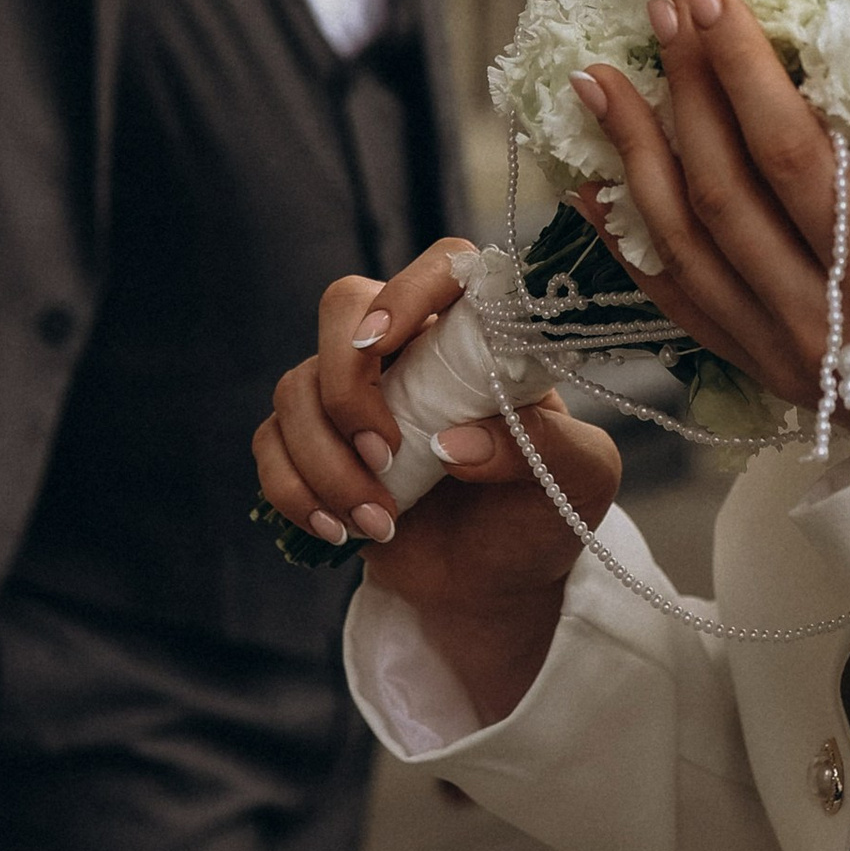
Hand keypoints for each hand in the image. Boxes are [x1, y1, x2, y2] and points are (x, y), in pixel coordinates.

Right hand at [253, 245, 622, 726]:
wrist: (494, 584)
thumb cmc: (542, 511)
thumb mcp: (579, 478)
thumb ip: (542, 447)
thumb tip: (455, 443)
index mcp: (475, 335)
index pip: (440, 266)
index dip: (407, 290)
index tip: (386, 341)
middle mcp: (409, 349)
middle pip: (343, 306)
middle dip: (346, 383)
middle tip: (383, 454)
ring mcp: (352, 394)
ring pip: (297, 386)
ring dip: (326, 462)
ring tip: (379, 522)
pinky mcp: (313, 444)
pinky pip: (270, 443)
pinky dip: (293, 490)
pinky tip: (336, 530)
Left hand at [571, 0, 849, 466]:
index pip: (794, 160)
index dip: (745, 75)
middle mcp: (818, 324)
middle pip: (722, 193)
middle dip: (683, 91)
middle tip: (660, 5)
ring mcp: (781, 355)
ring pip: (684, 247)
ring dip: (634, 155)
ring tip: (596, 77)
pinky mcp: (765, 373)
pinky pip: (679, 303)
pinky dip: (628, 240)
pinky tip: (591, 185)